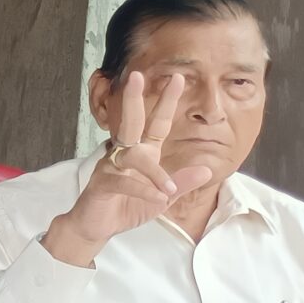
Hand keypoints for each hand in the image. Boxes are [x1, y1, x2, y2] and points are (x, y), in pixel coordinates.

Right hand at [46, 72, 214, 265]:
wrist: (96, 227)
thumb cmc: (127, 207)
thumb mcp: (162, 198)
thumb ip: (182, 183)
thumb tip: (207, 169)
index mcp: (142, 152)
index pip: (157, 122)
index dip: (167, 101)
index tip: (178, 78)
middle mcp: (125, 153)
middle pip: (131, 122)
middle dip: (133, 99)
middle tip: (136, 75)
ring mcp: (110, 166)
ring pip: (132, 158)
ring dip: (152, 171)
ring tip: (168, 188)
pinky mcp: (100, 184)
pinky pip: (122, 182)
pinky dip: (142, 190)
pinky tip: (157, 198)